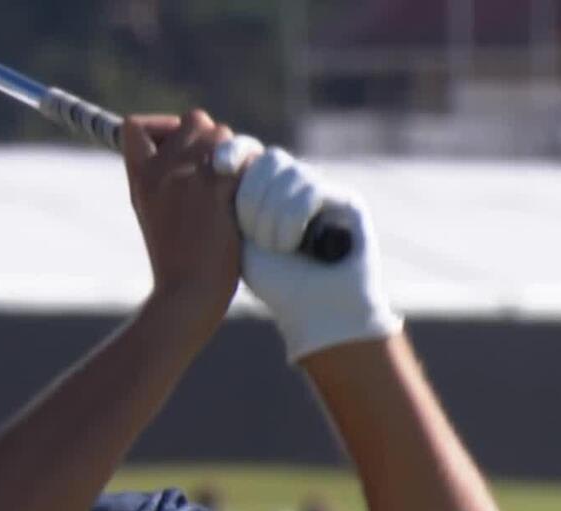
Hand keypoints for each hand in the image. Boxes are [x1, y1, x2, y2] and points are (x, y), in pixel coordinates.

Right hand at [120, 110, 241, 332]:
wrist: (187, 290)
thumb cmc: (173, 258)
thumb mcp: (149, 212)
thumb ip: (159, 178)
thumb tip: (181, 149)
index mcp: (140, 177)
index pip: (136, 126)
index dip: (162, 128)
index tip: (174, 145)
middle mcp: (162, 170)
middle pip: (191, 120)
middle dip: (207, 137)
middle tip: (213, 167)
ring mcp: (191, 177)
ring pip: (220, 132)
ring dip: (231, 149)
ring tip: (229, 181)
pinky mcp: (219, 188)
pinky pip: (240, 155)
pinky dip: (246, 166)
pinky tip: (243, 189)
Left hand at [230, 145, 402, 362]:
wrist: (316, 310)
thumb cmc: (275, 281)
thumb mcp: (239, 241)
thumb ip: (229, 203)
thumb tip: (215, 162)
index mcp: (265, 188)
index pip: (248, 149)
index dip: (234, 151)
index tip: (219, 167)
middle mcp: (295, 183)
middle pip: (266, 159)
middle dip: (252, 199)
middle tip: (255, 238)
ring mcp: (322, 187)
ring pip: (287, 174)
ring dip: (272, 217)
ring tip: (277, 248)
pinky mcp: (345, 198)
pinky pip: (310, 190)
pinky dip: (293, 220)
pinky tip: (295, 245)